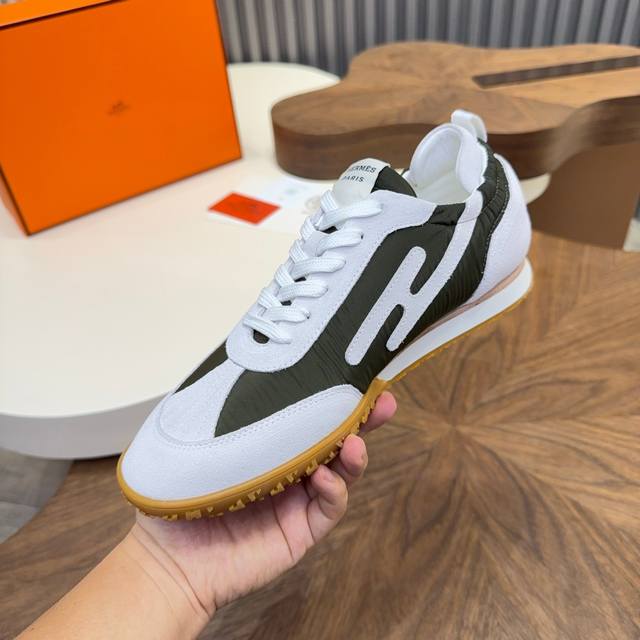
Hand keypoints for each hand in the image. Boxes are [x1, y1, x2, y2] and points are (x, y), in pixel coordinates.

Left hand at [131, 392, 395, 617]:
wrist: (169, 559)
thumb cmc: (176, 494)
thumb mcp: (192, 440)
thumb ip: (218, 409)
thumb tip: (240, 365)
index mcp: (267, 442)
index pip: (306, 414)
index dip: (330, 394)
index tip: (351, 372)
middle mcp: (288, 467)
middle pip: (334, 437)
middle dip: (361, 418)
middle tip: (382, 400)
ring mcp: (298, 499)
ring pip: (340, 470)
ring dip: (353, 453)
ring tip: (353, 442)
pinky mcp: (301, 530)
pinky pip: (328, 507)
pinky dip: (333, 489)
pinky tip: (322, 478)